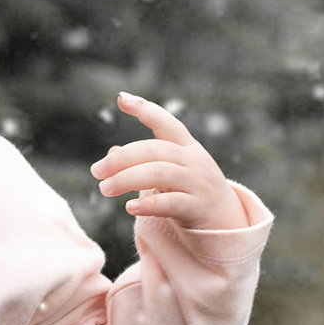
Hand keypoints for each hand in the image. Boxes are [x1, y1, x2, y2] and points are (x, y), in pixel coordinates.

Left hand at [91, 93, 250, 230]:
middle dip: (121, 159)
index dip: (145, 109)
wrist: (227, 226)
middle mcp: (194, 160)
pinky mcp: (198, 208)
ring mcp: (198, 183)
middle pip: (154, 150)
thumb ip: (144, 163)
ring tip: (105, 189)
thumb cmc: (190, 196)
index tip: (122, 98)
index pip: (166, 122)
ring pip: (159, 173)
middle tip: (96, 171)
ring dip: (126, 179)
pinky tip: (130, 207)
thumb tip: (111, 153)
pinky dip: (148, 205)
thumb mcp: (170, 175)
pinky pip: (171, 203)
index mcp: (187, 148)